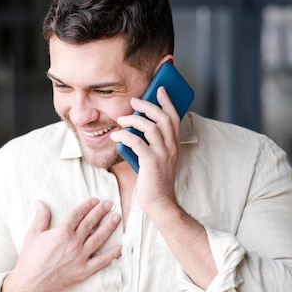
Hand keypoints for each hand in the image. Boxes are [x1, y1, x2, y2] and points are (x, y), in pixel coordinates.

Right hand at [1, 198, 121, 291]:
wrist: (31, 282)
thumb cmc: (30, 258)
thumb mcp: (33, 234)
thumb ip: (41, 217)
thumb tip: (40, 202)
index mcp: (62, 232)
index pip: (78, 215)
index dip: (87, 206)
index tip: (95, 200)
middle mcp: (74, 243)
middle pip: (90, 223)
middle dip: (100, 212)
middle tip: (109, 203)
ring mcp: (81, 257)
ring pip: (98, 238)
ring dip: (109, 227)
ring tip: (116, 218)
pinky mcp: (84, 270)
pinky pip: (102, 261)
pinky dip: (112, 254)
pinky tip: (120, 247)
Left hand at [110, 86, 180, 215]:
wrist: (160, 202)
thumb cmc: (156, 180)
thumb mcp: (159, 158)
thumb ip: (154, 143)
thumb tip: (138, 128)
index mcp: (175, 144)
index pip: (174, 117)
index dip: (167, 101)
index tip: (159, 89)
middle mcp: (171, 146)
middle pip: (162, 117)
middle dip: (147, 105)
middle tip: (133, 100)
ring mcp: (162, 154)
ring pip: (150, 126)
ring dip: (133, 119)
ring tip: (121, 119)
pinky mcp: (151, 162)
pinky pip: (136, 142)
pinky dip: (124, 135)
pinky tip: (116, 136)